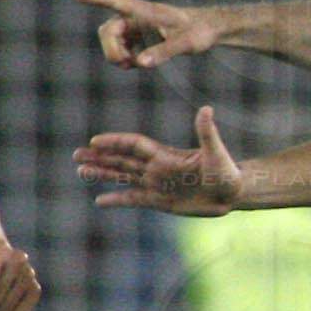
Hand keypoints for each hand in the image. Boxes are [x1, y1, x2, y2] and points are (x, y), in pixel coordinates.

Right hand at [69, 0, 223, 70]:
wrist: (209, 29)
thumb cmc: (200, 32)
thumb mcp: (186, 44)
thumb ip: (164, 52)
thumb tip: (140, 63)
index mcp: (147, 11)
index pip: (116, 1)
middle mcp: (138, 16)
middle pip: (108, 29)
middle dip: (111, 48)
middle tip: (126, 63)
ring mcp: (137, 25)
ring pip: (111, 38)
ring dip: (115, 53)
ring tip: (131, 64)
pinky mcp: (139, 34)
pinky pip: (120, 45)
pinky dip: (123, 56)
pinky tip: (136, 62)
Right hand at [75, 106, 244, 214]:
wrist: (233, 194)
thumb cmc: (227, 171)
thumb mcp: (216, 152)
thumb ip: (207, 132)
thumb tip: (206, 109)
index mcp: (166, 155)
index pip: (134, 146)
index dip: (115, 142)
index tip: (95, 141)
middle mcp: (157, 168)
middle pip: (122, 160)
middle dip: (100, 157)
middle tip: (76, 155)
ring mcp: (157, 184)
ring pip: (123, 177)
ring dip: (102, 174)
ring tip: (80, 171)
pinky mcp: (160, 201)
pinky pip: (133, 200)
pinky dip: (116, 200)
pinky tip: (98, 201)